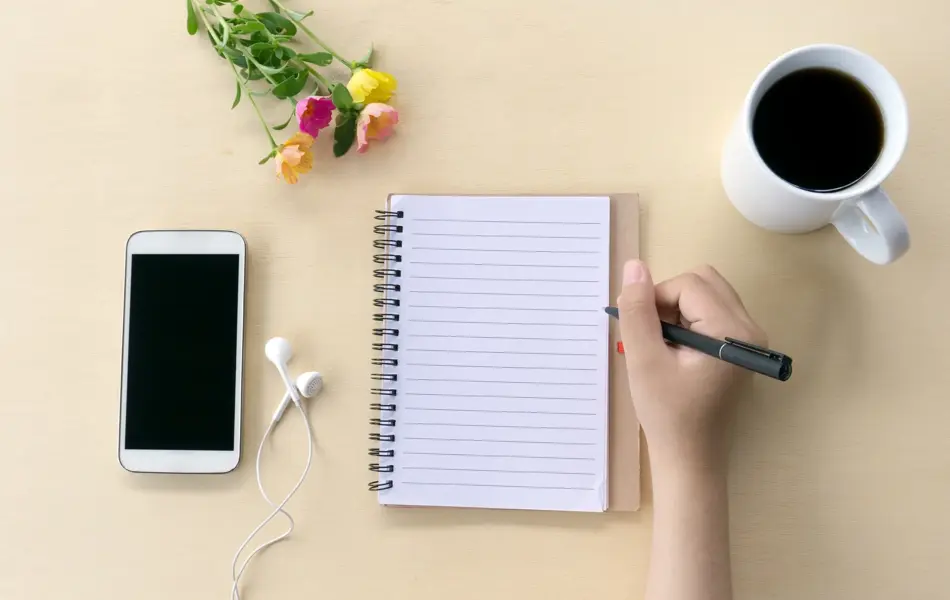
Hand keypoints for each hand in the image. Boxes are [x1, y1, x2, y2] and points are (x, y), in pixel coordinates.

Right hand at [617, 261, 765, 471]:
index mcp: (732, 331)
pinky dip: (688, 323)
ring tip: (663, 348)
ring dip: (677, 311)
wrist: (690, 460)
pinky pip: (711, 314)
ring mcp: (749, 339)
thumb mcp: (644, 361)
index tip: (641, 333)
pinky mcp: (741, 349)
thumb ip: (638, 311)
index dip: (656, 300)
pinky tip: (675, 355)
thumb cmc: (667, 415)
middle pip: (702, 282)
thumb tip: (635, 267)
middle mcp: (749, 328)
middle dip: (669, 300)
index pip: (688, 284)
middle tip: (653, 338)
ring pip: (706, 295)